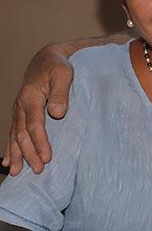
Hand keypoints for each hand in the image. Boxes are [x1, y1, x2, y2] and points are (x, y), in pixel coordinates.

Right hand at [2, 45, 72, 175]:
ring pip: (14, 136)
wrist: (46, 59)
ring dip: (16, 154)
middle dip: (29, 154)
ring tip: (16, 172)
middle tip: (39, 170)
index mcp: (30, 97)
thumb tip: (57, 113)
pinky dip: (10, 147)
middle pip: (22, 134)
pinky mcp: (20, 112)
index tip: (47, 158)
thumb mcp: (63, 74)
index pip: (34, 125)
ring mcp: (18, 110)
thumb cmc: (58, 66)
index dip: (40, 143)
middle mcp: (20, 105)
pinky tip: (7, 161)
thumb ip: (60, 93)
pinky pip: (13, 132)